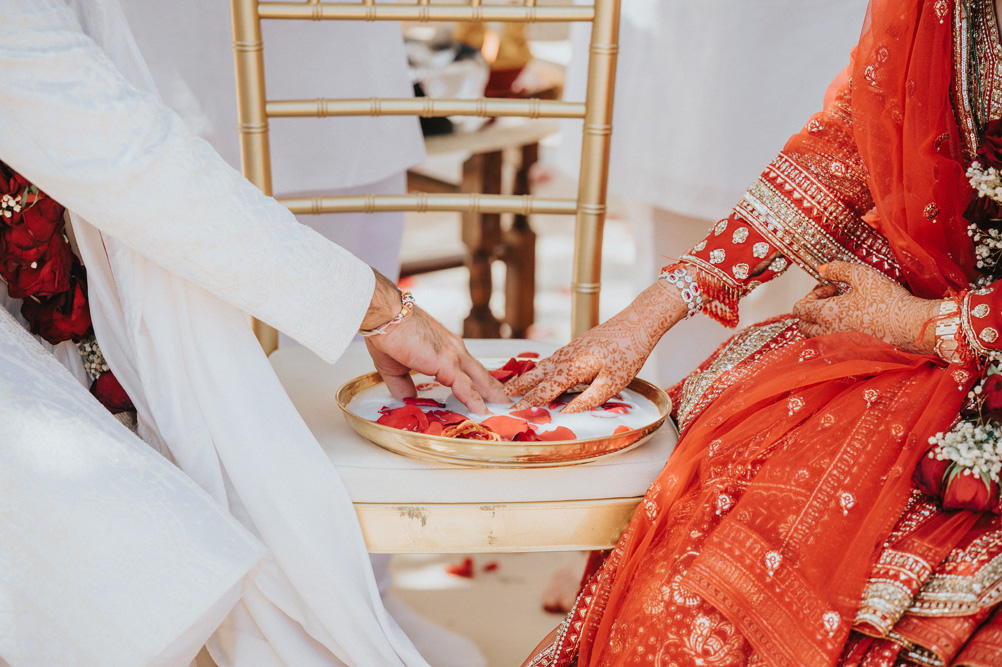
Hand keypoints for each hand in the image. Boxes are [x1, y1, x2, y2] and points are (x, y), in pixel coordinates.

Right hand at [362, 272, 506, 413]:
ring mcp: (453, 355)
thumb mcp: (395, 366)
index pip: (466, 367)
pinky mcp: (448, 363)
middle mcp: (454, 348)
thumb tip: (408, 398)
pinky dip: (475, 401)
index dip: (476, 380)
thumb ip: (403, 384)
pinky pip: (466, 387)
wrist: (385, 316)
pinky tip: (482, 412)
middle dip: (492, 388)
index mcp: (444, 346)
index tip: (484, 391)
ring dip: (491, 395)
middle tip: (504, 401)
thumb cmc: (387, 333)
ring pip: (479, 379)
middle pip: (480, 372)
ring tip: (502, 409)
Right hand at [506, 281, 685, 412]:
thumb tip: (566, 413)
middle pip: (534, 377)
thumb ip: (587, 400)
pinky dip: (536, 371)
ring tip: (508, 389)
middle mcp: (564, 358)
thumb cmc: (628, 353)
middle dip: (516, 390)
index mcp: (571, 368)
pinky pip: (548, 362)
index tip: (511, 414)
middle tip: (498, 400)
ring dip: (523, 379)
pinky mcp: (573, 347)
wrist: (637, 323)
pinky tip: (535, 375)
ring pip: (539, 368)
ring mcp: (567, 351)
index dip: (527, 405)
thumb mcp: (612, 384)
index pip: (543, 391)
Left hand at [792, 261, 939, 353]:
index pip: (798, 310)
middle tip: (834, 299)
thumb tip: (821, 269)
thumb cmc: (888, 301)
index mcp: (826, 315)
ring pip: (817, 338)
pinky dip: (836, 337)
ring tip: (845, 312)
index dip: (810, 295)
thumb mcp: (862, 275)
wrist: (912, 326)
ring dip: (823, 324)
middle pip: (803, 326)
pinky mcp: (852, 356)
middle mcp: (827, 334)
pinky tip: (855, 325)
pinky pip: (833, 348)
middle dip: (812, 311)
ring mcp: (839, 348)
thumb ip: (837, 269)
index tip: (830, 289)